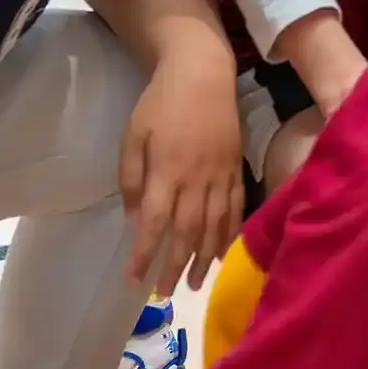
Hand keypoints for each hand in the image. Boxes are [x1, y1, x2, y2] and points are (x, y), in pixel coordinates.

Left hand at [120, 57, 242, 294]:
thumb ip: (131, 179)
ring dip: (204, 258)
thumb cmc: (160, 103)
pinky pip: (236, 208)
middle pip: (187, 232)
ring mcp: (221, 175)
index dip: (145, 255)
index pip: (154, 223)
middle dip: (175, 266)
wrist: (204, 74)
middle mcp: (196, 179)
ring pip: (215, 225)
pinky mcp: (237, 169)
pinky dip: (230, 233)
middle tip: (166, 294)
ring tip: (194, 283)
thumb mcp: (132, 136)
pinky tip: (222, 252)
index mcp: (166, 171)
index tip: (134, 280)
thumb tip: (135, 218)